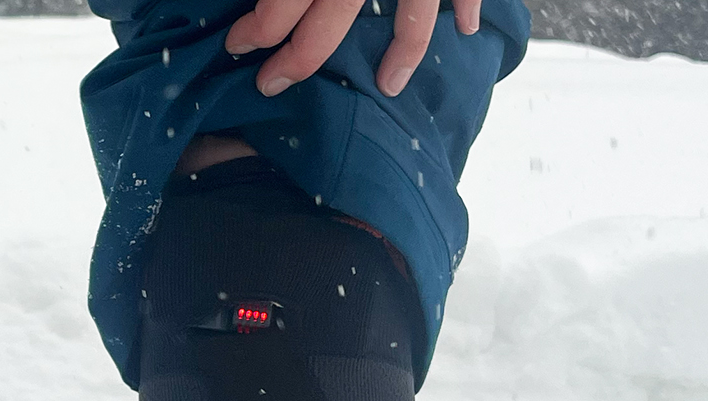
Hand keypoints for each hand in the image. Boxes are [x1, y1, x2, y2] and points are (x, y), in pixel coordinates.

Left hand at [223, 0, 481, 97]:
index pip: (282, 4)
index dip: (257, 30)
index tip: (239, 45)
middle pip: (328, 26)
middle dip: (297, 60)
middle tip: (272, 83)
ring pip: (413, 19)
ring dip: (402, 54)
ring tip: (390, 85)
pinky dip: (468, 7)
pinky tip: (466, 29)